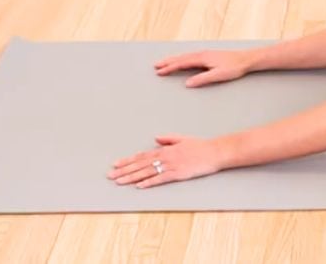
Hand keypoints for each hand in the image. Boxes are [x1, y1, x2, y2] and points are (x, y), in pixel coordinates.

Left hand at [108, 135, 225, 188]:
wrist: (215, 151)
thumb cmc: (201, 146)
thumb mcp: (183, 139)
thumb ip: (168, 139)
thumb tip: (155, 139)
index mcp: (165, 149)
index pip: (142, 156)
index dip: (128, 161)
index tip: (116, 165)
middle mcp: (165, 157)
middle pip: (141, 164)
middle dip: (124, 170)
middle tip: (111, 176)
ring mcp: (171, 165)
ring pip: (147, 172)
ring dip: (132, 177)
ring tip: (119, 182)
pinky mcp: (178, 174)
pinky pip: (161, 179)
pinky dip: (149, 182)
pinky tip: (140, 186)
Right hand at [154, 49, 254, 87]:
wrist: (246, 59)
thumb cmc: (234, 67)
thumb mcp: (218, 75)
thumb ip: (202, 79)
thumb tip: (187, 83)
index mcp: (202, 58)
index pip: (182, 63)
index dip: (170, 68)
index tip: (159, 72)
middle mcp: (202, 54)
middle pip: (181, 58)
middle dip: (168, 62)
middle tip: (156, 66)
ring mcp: (205, 53)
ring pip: (186, 56)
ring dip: (174, 59)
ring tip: (165, 62)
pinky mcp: (209, 55)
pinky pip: (191, 56)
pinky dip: (183, 58)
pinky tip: (182, 60)